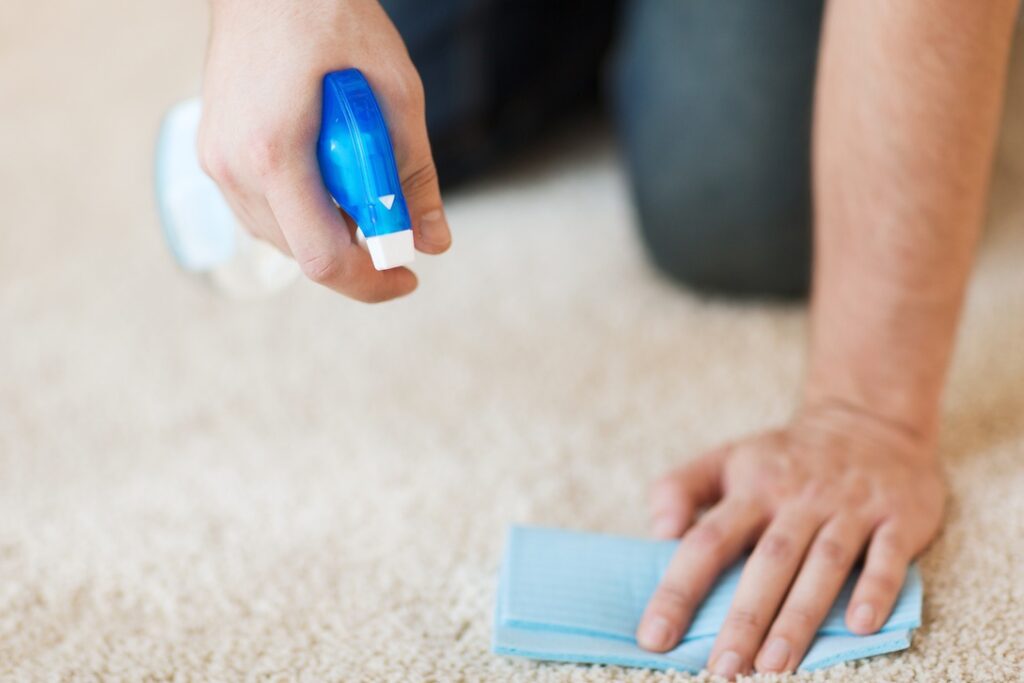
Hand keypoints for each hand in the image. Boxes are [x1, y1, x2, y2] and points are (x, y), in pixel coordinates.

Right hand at [198, 0, 450, 301]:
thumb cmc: (330, 17)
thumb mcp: (394, 92)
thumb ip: (414, 175)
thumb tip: (433, 241)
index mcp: (275, 153)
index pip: (322, 258)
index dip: (370, 281)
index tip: (407, 276)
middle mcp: (234, 167)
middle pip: (303, 254)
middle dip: (357, 251)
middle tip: (394, 214)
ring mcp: (217, 163)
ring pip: (283, 238)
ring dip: (331, 229)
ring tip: (359, 175)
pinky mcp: (214, 155)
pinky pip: (264, 212)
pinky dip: (304, 210)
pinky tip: (328, 171)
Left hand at [636, 403, 945, 677]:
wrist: (869, 420)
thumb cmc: (785, 457)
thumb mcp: (727, 458)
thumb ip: (681, 487)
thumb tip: (658, 531)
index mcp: (752, 489)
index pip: (707, 541)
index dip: (679, 589)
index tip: (655, 636)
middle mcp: (798, 500)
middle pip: (767, 562)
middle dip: (744, 619)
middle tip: (722, 669)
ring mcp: (849, 508)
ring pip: (823, 565)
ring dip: (800, 616)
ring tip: (775, 666)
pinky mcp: (897, 517)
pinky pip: (886, 556)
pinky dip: (875, 589)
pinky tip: (860, 626)